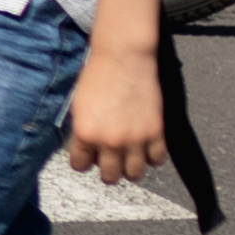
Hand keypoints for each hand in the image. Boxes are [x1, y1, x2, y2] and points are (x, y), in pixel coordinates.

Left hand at [65, 36, 170, 182]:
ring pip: (134, 174)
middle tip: (109, 161)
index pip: (80, 166)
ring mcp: (135, 139)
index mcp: (85, 134)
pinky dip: (151, 157)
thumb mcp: (78, 107)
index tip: (86, 157)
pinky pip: (156, 160)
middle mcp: (110, 141)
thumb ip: (82, 132)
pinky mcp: (156, 132)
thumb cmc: (97, 77)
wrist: (123, 58)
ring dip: (130, 168)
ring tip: (127, 158)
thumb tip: (87, 151)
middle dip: (107, 171)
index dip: (82, 161)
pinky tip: (145, 147)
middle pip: (109, 176)